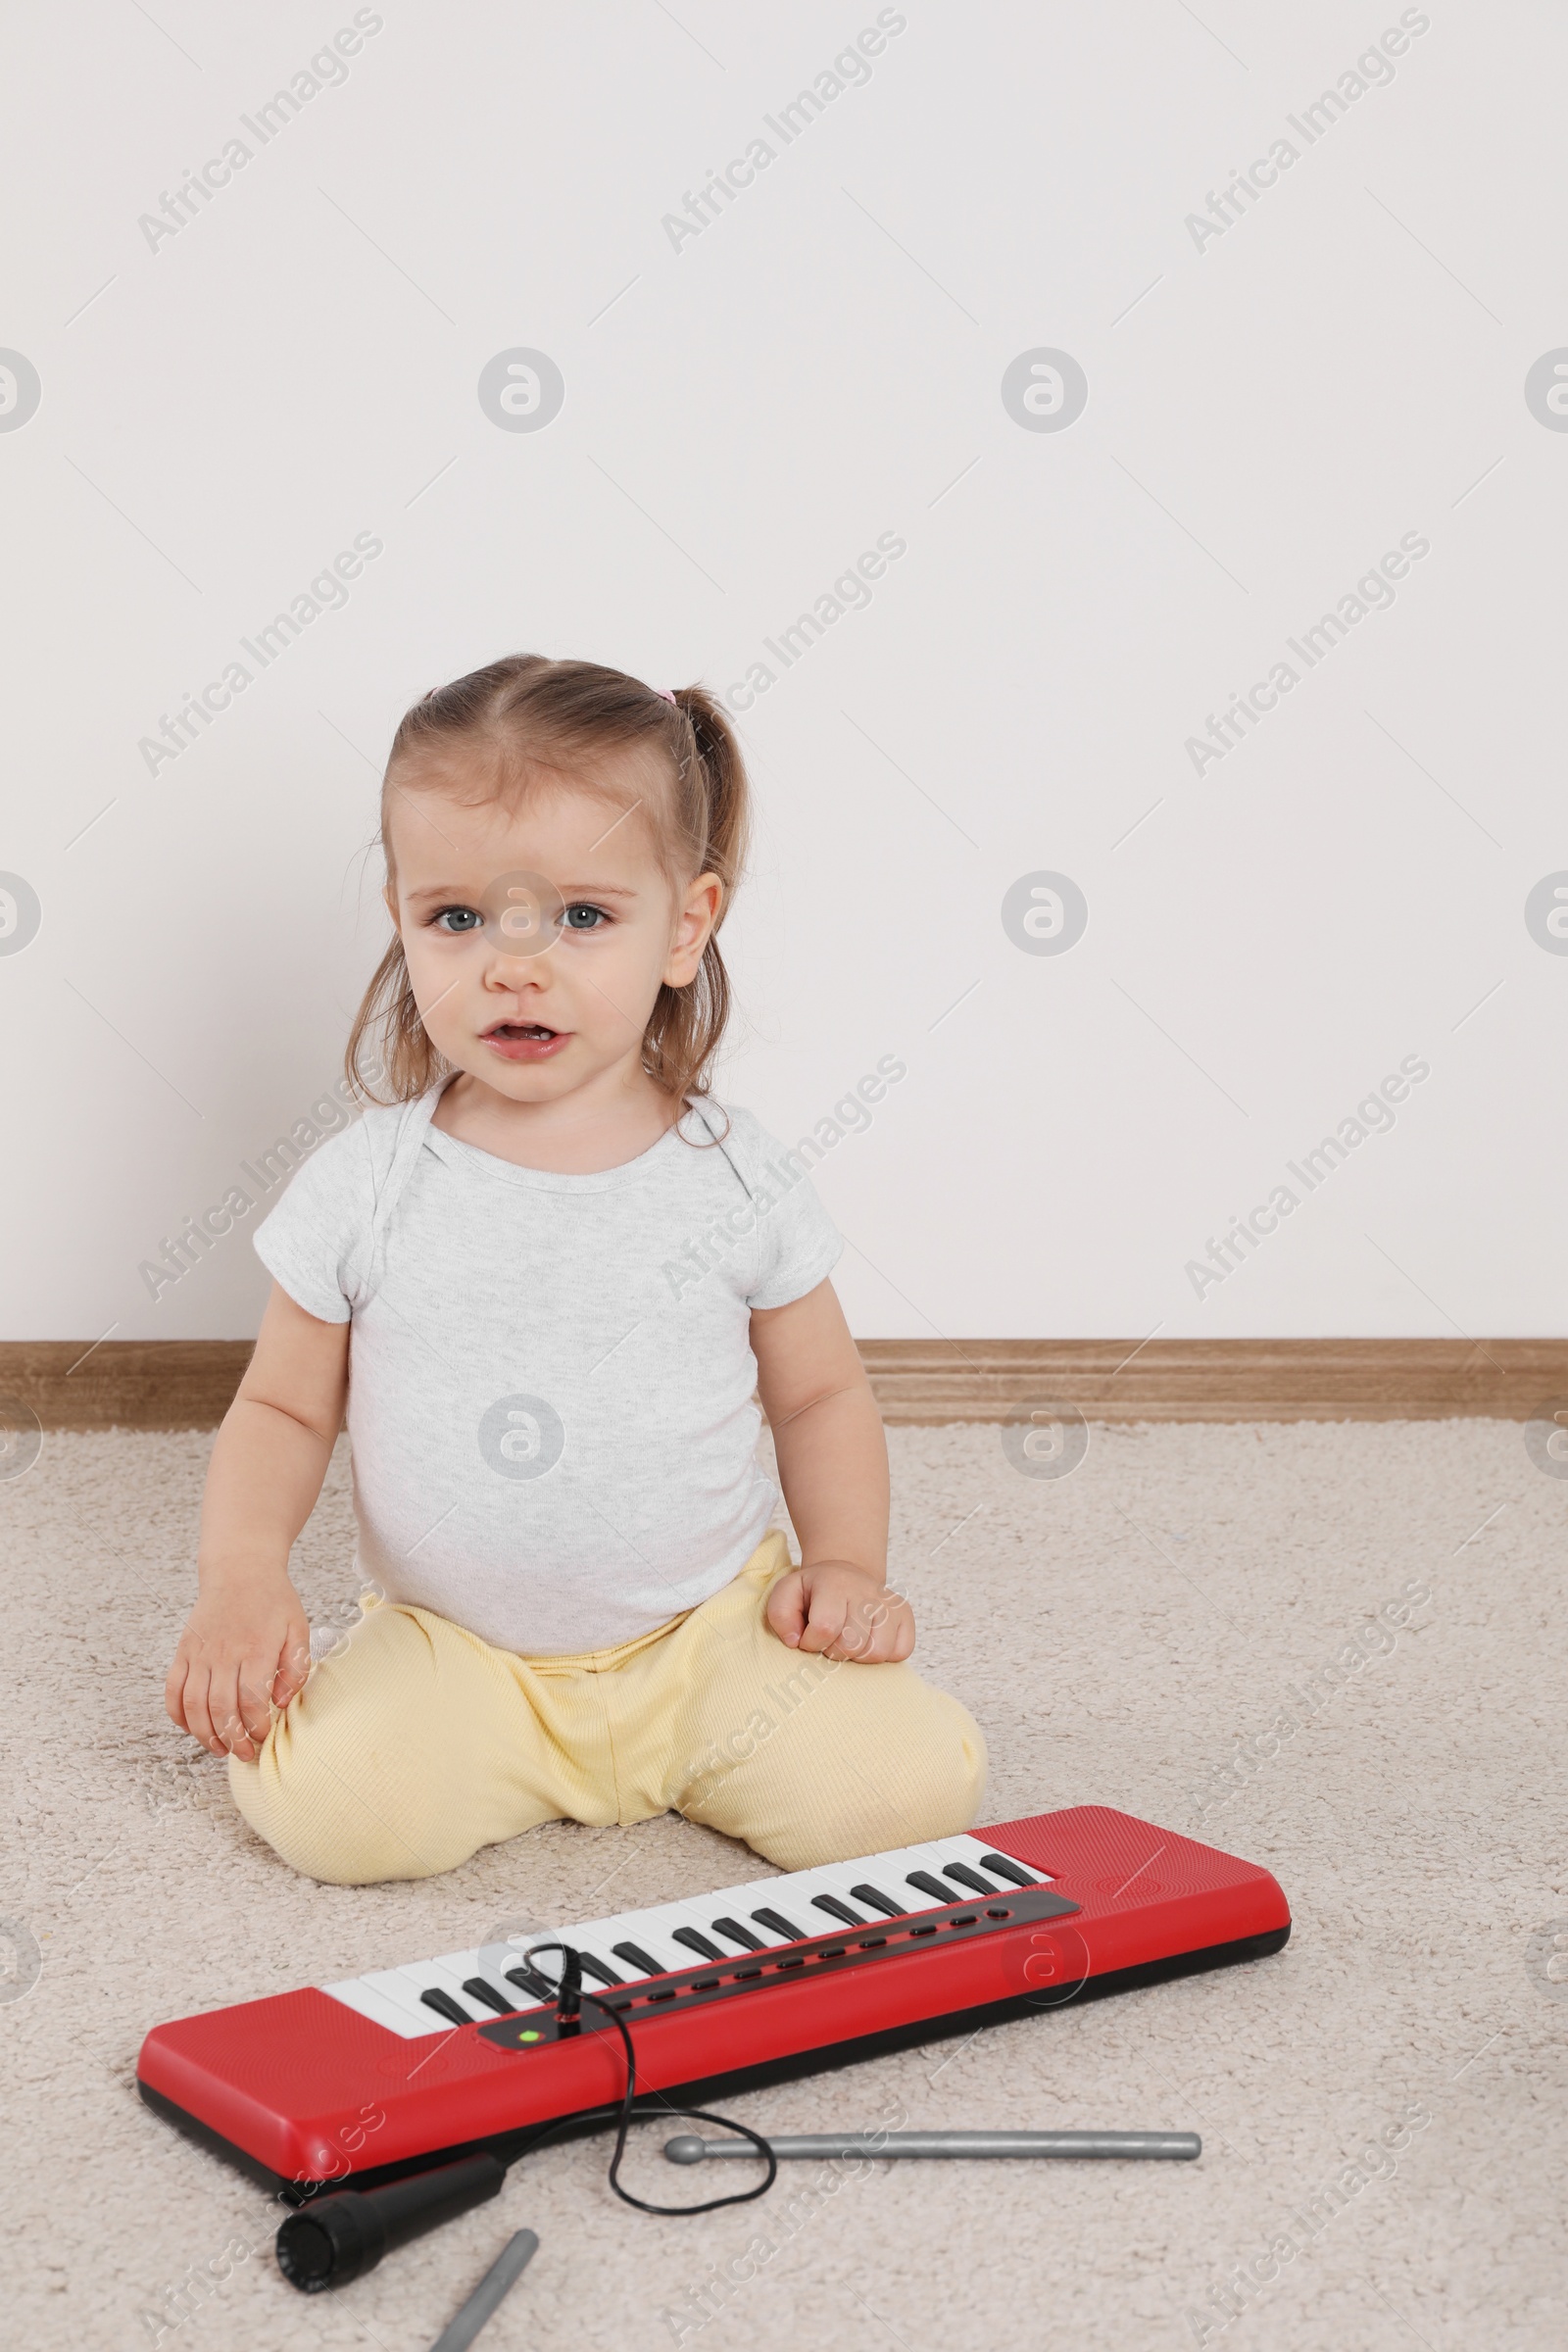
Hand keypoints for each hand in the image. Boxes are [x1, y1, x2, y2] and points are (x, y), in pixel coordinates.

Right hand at [165, 1573, 311, 1760]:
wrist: (240, 1569)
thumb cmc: (274, 1602)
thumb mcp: (298, 1629)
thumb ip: (296, 1668)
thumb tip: (282, 1703)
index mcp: (255, 1649)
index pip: (250, 1700)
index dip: (255, 1726)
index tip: (263, 1736)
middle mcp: (223, 1653)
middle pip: (220, 1708)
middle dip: (231, 1739)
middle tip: (243, 1754)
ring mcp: (199, 1652)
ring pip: (194, 1705)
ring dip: (204, 1734)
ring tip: (219, 1748)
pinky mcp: (184, 1651)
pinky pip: (173, 1690)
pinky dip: (178, 1714)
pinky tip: (192, 1728)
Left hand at [764, 1559, 913, 1662]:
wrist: (846, 1574)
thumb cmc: (814, 1592)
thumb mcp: (787, 1593)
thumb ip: (780, 1615)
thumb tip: (795, 1641)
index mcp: (835, 1584)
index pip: (826, 1628)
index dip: (812, 1642)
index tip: (809, 1638)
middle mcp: (867, 1591)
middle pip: (852, 1645)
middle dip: (834, 1652)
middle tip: (830, 1640)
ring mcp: (891, 1603)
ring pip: (877, 1653)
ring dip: (858, 1656)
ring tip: (849, 1642)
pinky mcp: (906, 1617)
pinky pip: (900, 1653)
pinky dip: (883, 1655)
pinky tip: (868, 1641)